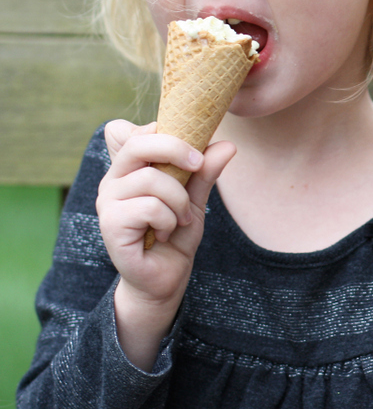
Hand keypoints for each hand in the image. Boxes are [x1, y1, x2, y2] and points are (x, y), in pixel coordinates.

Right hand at [96, 119, 235, 369]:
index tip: (188, 147)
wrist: (165, 278)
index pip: (127, 130)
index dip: (157, 130)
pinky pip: (150, 207)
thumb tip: (227, 144)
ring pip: (151, 179)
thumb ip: (206, 172)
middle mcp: (112, 180)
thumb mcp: (196, 198)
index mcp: (129, 168)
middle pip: (136, 143)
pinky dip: (169, 220)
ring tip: (180, 219)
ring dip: (179, 200)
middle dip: (176, 148)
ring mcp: (107, 202)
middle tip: (198, 165)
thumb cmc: (175, 235)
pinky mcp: (110, 225)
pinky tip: (165, 234)